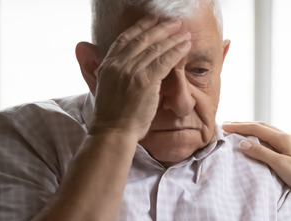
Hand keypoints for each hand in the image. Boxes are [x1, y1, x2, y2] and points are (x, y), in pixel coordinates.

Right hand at [90, 16, 190, 140]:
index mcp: (107, 64)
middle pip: (143, 39)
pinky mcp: (145, 81)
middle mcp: (118, 64)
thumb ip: (110, 72)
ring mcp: (131, 71)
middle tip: (175, 23)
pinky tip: (185, 46)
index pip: (125, 38)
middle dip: (161, 29)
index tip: (153, 20)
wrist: (113, 131)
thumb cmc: (112, 116)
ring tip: (184, 33)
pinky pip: (164, 61)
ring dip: (172, 38)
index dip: (141, 27)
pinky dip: (176, 51)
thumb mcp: (105, 87)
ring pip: (156, 48)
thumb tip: (112, 62)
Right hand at [223, 122, 290, 213]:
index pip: (256, 129)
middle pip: (262, 127)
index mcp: (283, 138)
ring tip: (239, 133)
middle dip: (244, 126)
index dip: (239, 127)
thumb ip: (261, 153)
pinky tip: (258, 144)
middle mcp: (287, 137)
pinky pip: (273, 140)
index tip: (224, 126)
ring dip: (252, 131)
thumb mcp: (280, 165)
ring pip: (268, 133)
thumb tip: (242, 143)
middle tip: (228, 127)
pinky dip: (261, 139)